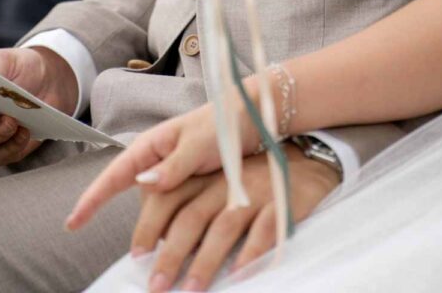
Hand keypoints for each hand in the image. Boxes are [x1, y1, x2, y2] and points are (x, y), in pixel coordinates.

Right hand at [68, 102, 255, 231]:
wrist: (250, 119)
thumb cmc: (223, 124)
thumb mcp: (198, 143)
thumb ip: (172, 165)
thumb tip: (142, 183)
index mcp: (151, 147)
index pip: (114, 176)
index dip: (92, 200)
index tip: (72, 223)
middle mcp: (156, 163)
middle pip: (139, 204)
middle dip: (144, 230)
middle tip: (148, 258)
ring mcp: (172, 176)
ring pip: (160, 212)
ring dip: (170, 229)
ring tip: (184, 245)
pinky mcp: (189, 186)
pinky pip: (178, 212)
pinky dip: (184, 225)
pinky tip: (197, 236)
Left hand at [117, 144, 337, 291]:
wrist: (303, 162)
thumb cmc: (252, 181)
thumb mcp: (217, 185)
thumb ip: (190, 205)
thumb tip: (160, 242)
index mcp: (204, 177)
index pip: (169, 197)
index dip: (149, 226)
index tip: (137, 255)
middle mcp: (224, 183)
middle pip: (191, 217)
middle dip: (171, 254)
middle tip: (157, 284)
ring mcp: (252, 192)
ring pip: (223, 226)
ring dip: (205, 261)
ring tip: (191, 289)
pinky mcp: (279, 203)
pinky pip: (264, 230)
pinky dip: (250, 254)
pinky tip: (239, 275)